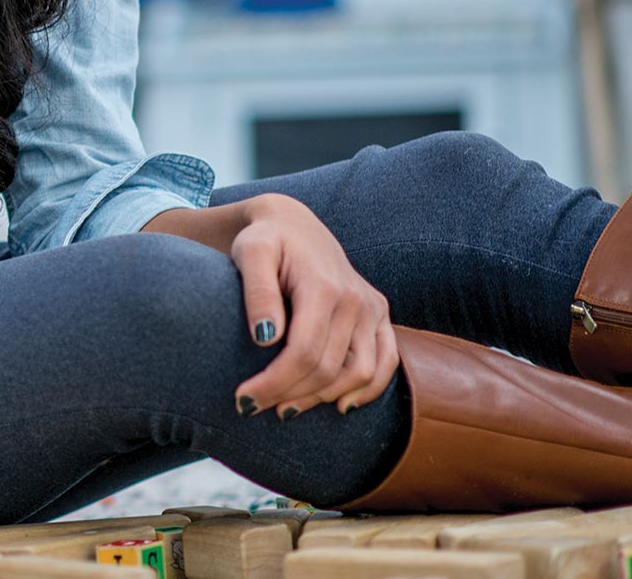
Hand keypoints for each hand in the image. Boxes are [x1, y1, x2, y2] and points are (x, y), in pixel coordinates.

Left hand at [228, 195, 397, 418]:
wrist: (293, 223)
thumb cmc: (265, 240)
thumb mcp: (250, 253)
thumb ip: (257, 291)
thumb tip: (266, 338)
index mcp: (324, 287)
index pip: (304, 352)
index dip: (275, 383)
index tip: (244, 400)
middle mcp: (356, 299)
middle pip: (329, 369)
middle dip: (289, 395)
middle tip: (253, 407)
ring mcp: (372, 307)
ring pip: (360, 373)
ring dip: (322, 398)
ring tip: (285, 408)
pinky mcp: (379, 314)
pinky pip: (387, 361)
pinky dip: (369, 389)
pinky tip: (339, 406)